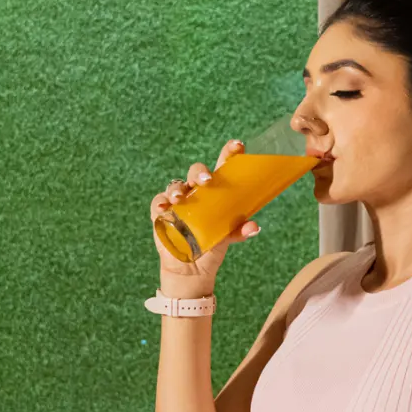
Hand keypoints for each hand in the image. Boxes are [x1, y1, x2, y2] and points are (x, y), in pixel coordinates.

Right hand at [150, 139, 260, 295]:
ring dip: (178, 189)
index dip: (229, 153)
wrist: (193, 265)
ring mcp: (177, 200)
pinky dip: (160, 202)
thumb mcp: (228, 236)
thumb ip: (240, 230)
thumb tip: (253, 227)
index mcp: (215, 190)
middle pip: (196, 172)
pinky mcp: (161, 212)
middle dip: (200, 173)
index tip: (237, 146)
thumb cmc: (212, 242)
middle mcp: (195, 191)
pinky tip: (164, 207)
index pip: (222, 166)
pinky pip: (158, 202)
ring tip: (181, 198)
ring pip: (176, 185)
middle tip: (207, 180)